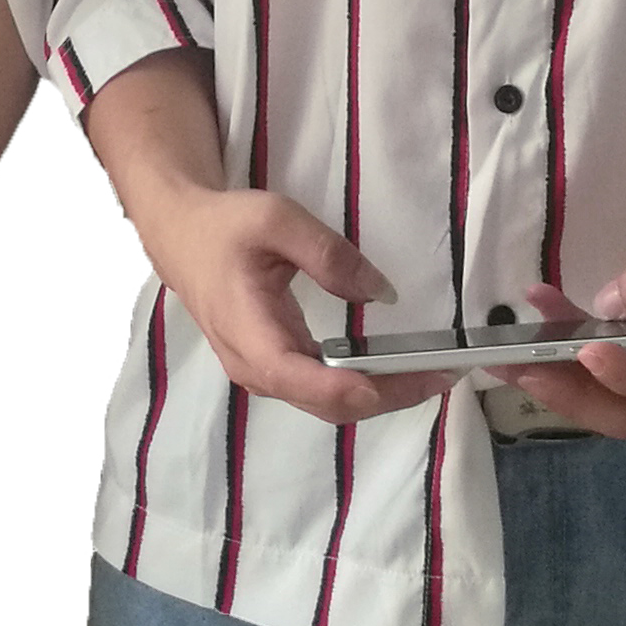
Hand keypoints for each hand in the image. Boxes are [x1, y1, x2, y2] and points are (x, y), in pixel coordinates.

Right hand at [119, 180, 451, 424]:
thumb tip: (382, 294)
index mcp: (251, 334)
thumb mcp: (278, 220)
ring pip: (327, 405)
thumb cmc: (225, 228)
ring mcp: (263, 375)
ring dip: (380, 397)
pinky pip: (321, 391)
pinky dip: (361, 388)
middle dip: (389, 397)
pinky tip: (393, 371)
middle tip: (443, 377)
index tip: (413, 379)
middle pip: (327, 404)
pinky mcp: (274, 369)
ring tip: (429, 376)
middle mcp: (255, 369)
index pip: (306, 381)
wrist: (182, 237)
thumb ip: (330, 255)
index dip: (359, 390)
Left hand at [497, 208, 625, 438]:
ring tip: (508, 348)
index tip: (585, 347)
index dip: (620, 374)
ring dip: (556, 378)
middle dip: (566, 395)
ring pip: (607, 401)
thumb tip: (608, 304)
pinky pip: (606, 374)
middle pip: (623, 413)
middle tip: (519, 366)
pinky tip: (542, 311)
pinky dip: (569, 352)